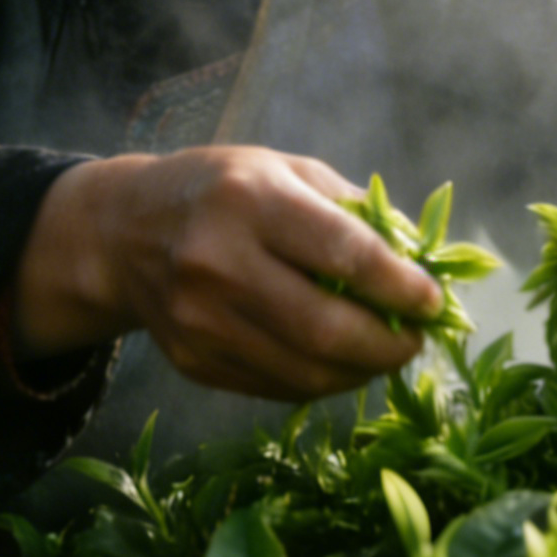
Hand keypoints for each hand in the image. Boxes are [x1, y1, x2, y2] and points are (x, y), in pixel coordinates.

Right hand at [12, 146, 441, 400]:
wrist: (123, 233)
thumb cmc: (221, 189)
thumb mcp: (285, 169)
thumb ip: (353, 212)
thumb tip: (419, 264)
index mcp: (249, 200)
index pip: (343, 252)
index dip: (399, 285)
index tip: (433, 300)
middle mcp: (218, 263)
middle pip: (324, 327)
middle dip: (388, 344)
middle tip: (416, 340)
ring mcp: (201, 321)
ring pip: (305, 371)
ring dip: (361, 371)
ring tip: (385, 354)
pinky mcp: (194, 362)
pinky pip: (277, 387)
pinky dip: (321, 382)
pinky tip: (340, 363)